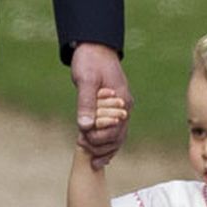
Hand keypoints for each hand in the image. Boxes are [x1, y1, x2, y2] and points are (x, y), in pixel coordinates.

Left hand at [71, 42, 132, 166]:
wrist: (94, 47)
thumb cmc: (90, 60)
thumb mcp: (85, 79)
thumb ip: (86, 102)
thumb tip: (86, 126)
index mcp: (121, 100)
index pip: (114, 129)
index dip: (98, 138)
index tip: (82, 139)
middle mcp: (124, 106)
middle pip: (118, 136)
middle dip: (100, 146)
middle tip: (83, 149)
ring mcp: (121, 108)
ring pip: (118, 136)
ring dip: (104, 149)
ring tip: (91, 160)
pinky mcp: (114, 108)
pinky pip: (115, 131)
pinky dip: (107, 143)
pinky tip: (99, 155)